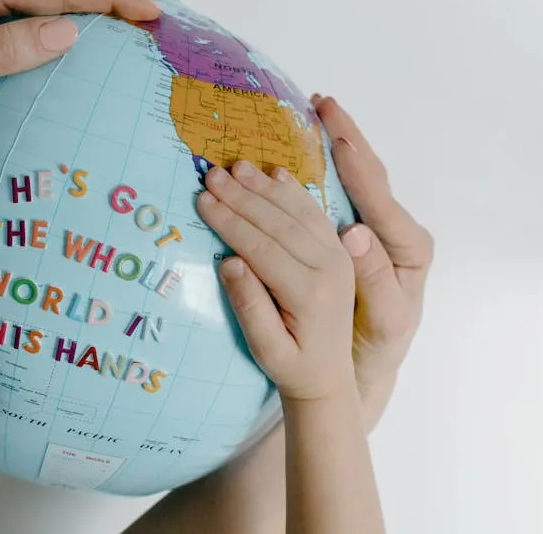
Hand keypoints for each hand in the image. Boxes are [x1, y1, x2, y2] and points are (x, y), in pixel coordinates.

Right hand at [197, 162, 356, 400]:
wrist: (331, 376)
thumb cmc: (291, 366)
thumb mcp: (265, 349)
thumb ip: (249, 307)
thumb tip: (230, 263)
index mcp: (310, 294)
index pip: (262, 247)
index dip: (230, 221)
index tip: (202, 199)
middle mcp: (331, 270)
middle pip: (279, 223)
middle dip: (243, 196)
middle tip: (212, 174)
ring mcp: (339, 258)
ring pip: (298, 213)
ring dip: (265, 188)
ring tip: (236, 167)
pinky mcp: (339, 252)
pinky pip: (315, 215)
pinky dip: (294, 192)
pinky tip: (275, 175)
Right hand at [313, 95, 434, 425]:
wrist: (366, 362)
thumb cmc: (372, 346)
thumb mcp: (383, 322)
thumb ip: (374, 280)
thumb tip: (354, 232)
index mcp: (406, 250)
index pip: (379, 199)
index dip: (357, 168)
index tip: (340, 140)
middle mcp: (395, 232)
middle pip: (372, 175)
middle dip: (347, 138)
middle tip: (323, 104)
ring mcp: (377, 229)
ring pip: (358, 175)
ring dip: (336, 141)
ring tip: (316, 109)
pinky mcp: (357, 232)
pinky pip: (342, 189)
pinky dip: (324, 163)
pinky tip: (306, 144)